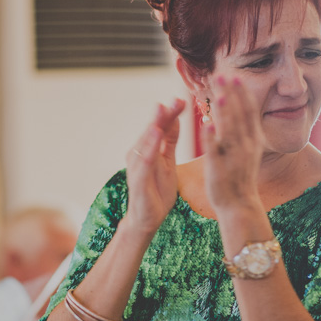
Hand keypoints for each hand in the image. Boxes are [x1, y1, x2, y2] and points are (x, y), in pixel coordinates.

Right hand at [124, 98, 185, 232]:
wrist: (146, 220)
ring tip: (162, 110)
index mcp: (149, 150)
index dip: (171, 113)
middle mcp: (139, 154)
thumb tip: (176, 118)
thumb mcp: (168, 163)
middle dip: (164, 114)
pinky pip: (144, 160)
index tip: (182, 99)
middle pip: (153, 130)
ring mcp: (137, 166)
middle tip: (175, 99)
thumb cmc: (156, 191)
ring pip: (146, 142)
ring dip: (154, 125)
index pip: (162, 127)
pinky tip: (156, 134)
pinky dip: (150, 146)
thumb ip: (170, 142)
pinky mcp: (138, 180)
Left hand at [200, 77, 263, 214]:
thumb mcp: (246, 149)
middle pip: (239, 115)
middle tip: (221, 74)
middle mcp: (246, 146)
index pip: (248, 111)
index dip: (242, 93)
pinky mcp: (220, 169)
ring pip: (230, 131)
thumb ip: (243, 129)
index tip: (234, 76)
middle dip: (231, 94)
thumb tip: (238, 109)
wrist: (240, 205)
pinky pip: (216, 152)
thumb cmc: (239, 176)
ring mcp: (234, 158)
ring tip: (220, 93)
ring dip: (226, 112)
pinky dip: (211, 138)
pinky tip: (206, 125)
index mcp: (253, 140)